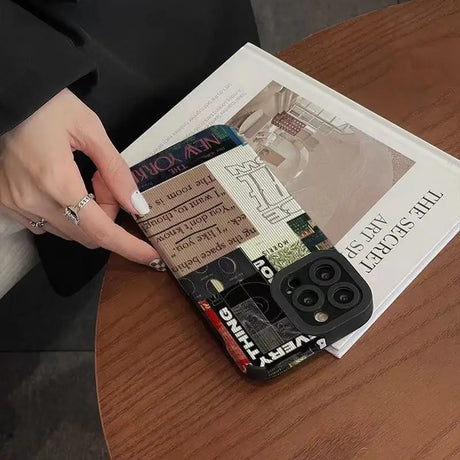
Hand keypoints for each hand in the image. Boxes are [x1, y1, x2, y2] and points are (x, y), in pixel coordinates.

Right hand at [0, 88, 164, 269]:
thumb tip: (137, 205)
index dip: (130, 246)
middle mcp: (34, 202)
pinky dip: (67, 215)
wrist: (5, 97)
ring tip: (84, 179)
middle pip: (89, 235)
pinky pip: (47, 225)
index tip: (152, 255)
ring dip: (88, 216)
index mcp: (57, 182)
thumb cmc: (47, 105)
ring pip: (69, 232)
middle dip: (108, 215)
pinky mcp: (6, 204)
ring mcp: (16, 206)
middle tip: (106, 182)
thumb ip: (116, 170)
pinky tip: (64, 187)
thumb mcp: (90, 129)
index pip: (101, 231)